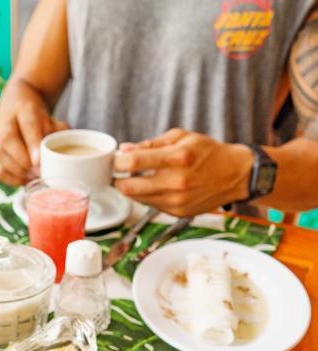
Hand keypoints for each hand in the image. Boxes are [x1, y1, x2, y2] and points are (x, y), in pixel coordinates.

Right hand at [0, 99, 68, 185]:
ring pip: (1, 157)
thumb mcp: (51, 120)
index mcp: (24, 109)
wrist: (15, 109)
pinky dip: (13, 180)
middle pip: (8, 141)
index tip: (38, 161)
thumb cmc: (37, 118)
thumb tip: (61, 155)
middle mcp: (6, 122)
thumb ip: (58, 134)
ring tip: (35, 177)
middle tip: (41, 173)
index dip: (32, 144)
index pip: (28, 125)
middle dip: (25, 163)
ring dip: (19, 172)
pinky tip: (26, 180)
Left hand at [113, 129, 253, 216]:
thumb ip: (150, 144)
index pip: (134, 162)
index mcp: (178, 158)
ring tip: (137, 177)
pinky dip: (148, 196)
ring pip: (138, 199)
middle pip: (130, 187)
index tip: (114, 160)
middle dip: (118, 179)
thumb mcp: (181, 137)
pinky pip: (152, 206)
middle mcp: (177, 182)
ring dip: (132, 189)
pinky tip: (155, 186)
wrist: (235, 175)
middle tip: (118, 172)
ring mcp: (177, 201)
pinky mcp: (179, 213)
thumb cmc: (208, 152)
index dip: (117, 161)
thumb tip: (124, 149)